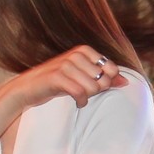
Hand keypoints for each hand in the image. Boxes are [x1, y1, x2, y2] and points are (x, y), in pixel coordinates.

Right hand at [8, 45, 124, 110]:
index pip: (111, 69)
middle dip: (96, 90)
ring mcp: (66, 64)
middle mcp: (76, 54)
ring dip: (88, 96)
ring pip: (92, 87)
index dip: (106, 82)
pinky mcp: (57, 76)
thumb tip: (126, 82)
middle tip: (83, 92)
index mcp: (84, 50)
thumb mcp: (82, 77)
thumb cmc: (58, 83)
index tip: (93, 86)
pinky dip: (81, 101)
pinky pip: (80, 93)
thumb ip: (104, 77)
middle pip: (103, 79)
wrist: (27, 88)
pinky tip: (78, 103)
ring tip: (78, 96)